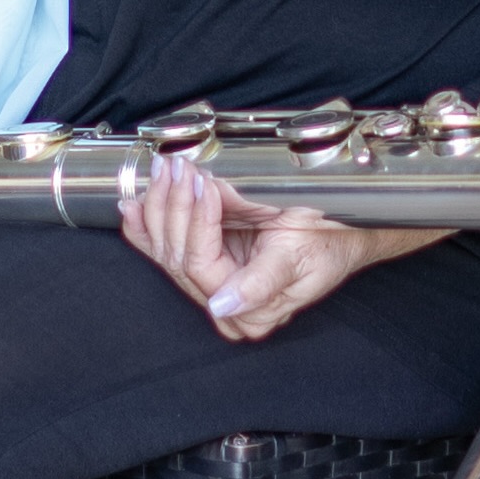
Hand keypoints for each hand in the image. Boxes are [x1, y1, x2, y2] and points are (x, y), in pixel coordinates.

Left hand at [120, 147, 443, 345]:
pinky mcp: (206, 262)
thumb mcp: (300, 256)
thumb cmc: (330, 240)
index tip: (203, 183)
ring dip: (159, 206)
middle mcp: (224, 305)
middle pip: (177, 256)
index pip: (201, 265)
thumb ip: (259, 283)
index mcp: (250, 311)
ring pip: (165, 249)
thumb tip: (223, 306)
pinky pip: (165, 247)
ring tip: (163, 170)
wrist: (346, 230)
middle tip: (179, 167)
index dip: (196, 222)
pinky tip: (133, 205)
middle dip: (174, 206)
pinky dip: (146, 225)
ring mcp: (211, 284)